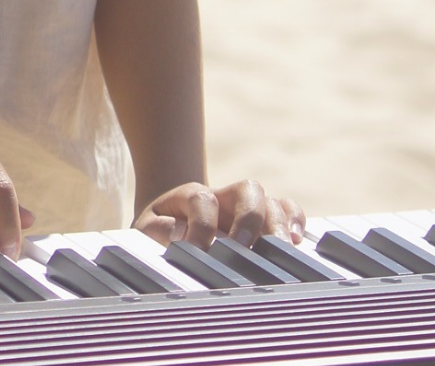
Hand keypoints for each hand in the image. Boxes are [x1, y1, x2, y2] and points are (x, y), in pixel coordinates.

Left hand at [135, 179, 304, 247]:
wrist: (171, 221)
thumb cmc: (160, 229)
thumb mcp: (147, 228)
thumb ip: (158, 229)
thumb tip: (180, 236)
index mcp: (192, 195)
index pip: (203, 200)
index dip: (202, 227)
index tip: (196, 252)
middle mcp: (225, 197)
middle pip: (248, 189)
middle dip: (249, 218)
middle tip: (244, 248)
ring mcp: (247, 207)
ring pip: (272, 202)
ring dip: (278, 225)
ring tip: (279, 251)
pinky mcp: (265, 220)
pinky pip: (288, 210)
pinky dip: (295, 220)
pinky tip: (296, 241)